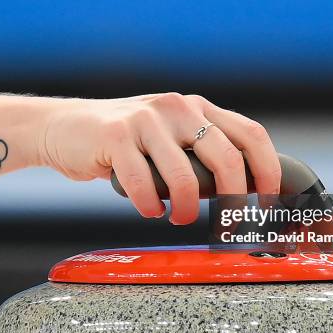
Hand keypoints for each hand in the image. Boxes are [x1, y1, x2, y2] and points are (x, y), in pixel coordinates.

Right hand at [41, 93, 280, 223]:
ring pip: (185, 176)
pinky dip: (150, 206)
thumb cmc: (121, 142)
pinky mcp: (115, 135)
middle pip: (227, 157)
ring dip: (187, 209)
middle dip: (234, 200)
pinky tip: (148, 209)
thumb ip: (197, 154)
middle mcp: (177, 107)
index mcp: (196, 108)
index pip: (250, 134)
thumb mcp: (166, 137)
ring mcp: (146, 119)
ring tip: (178, 218)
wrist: (63, 128)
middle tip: (229, 224)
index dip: (268, 171)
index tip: (269, 201)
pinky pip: (144, 183)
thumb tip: (236, 192)